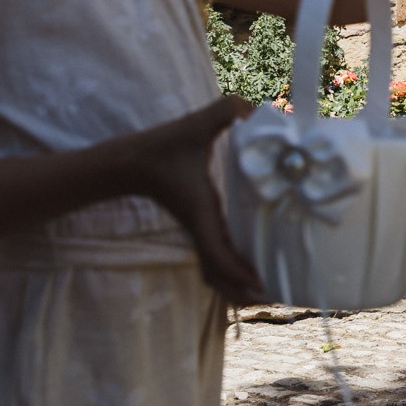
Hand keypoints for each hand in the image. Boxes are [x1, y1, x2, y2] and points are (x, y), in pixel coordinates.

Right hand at [135, 97, 265, 304]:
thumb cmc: (163, 146)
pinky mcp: (197, 228)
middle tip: (275, 297)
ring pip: (216, 275)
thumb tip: (255, 108)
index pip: (218, 254)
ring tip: (267, 294)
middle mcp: (200, 228)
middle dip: (244, 293)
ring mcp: (197, 232)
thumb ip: (226, 110)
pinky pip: (215, 261)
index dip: (238, 273)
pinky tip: (251, 274)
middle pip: (220, 278)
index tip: (260, 285)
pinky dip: (231, 275)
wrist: (130, 161)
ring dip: (237, 289)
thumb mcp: (196, 124)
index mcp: (202, 213)